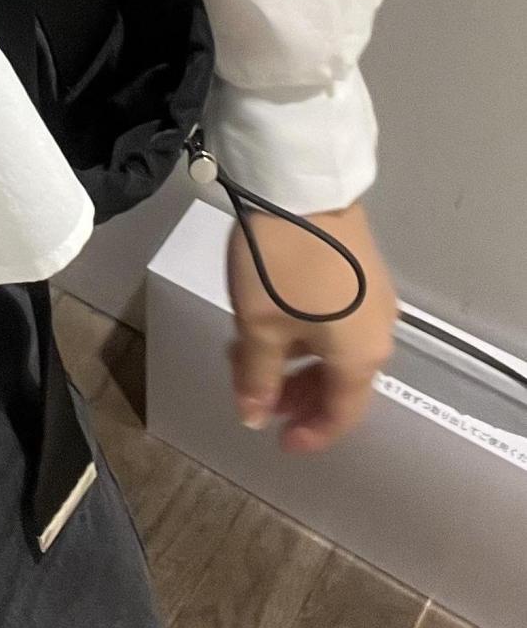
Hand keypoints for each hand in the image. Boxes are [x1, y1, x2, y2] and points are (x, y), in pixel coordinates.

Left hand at [225, 200, 397, 452]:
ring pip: (335, 349)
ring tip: (249, 358)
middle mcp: (378, 333)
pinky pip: (336, 320)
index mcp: (360, 357)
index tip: (277, 441)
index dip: (311, 434)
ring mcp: (374, 299)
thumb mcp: (258, 325)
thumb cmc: (279, 266)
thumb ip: (257, 377)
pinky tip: (270, 324)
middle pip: (340, 382)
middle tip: (256, 397)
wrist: (301, 187)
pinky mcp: (361, 271)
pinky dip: (305, 335)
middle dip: (297, 396)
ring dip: (296, 363)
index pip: (342, 414)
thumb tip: (255, 418)